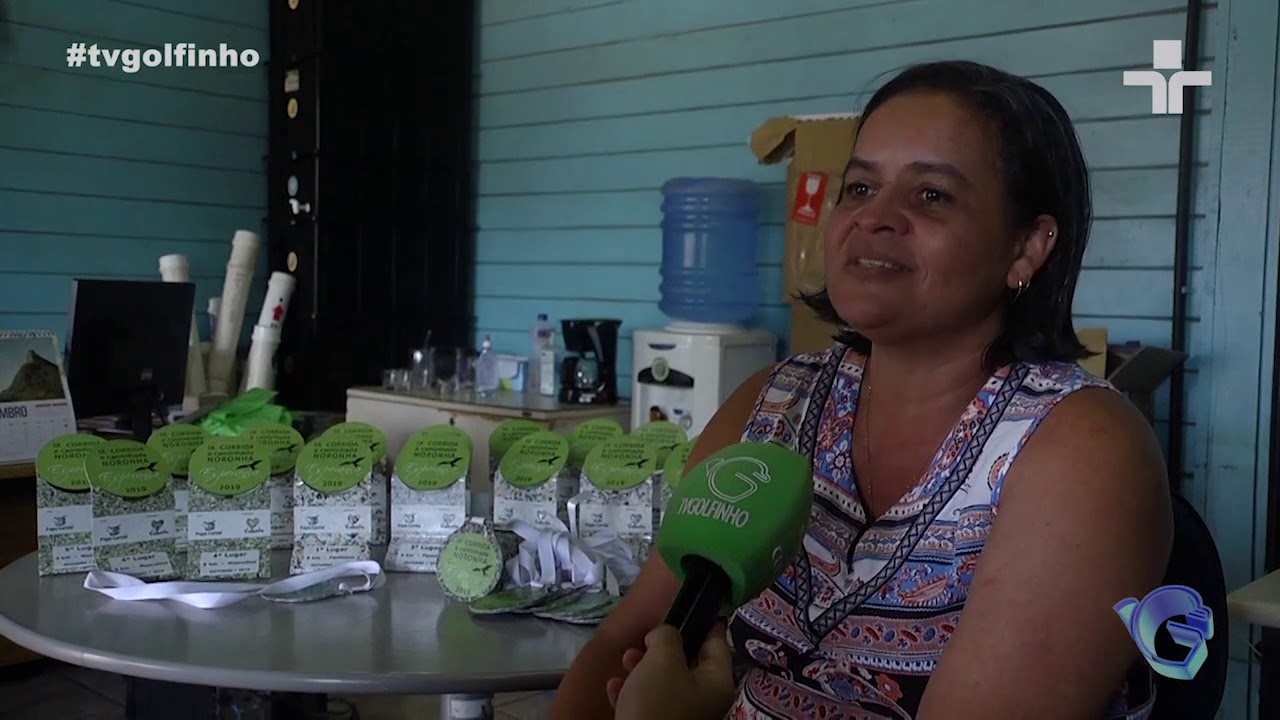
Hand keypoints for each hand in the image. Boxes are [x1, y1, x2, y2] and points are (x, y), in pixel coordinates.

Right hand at [607, 623, 736, 719]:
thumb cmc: (657, 703)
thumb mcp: (662, 659)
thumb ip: (666, 636)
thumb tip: (664, 636)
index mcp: (717, 682)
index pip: (718, 643)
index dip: (704, 622)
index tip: (692, 606)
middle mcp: (705, 701)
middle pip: (687, 664)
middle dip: (660, 649)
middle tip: (644, 640)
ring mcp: (682, 718)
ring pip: (663, 684)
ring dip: (641, 669)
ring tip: (624, 661)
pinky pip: (646, 704)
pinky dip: (630, 693)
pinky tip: (614, 686)